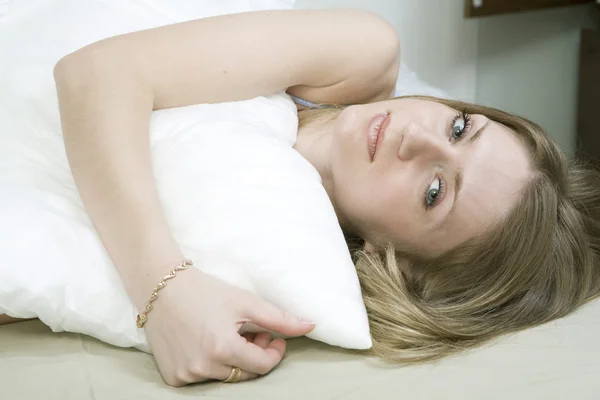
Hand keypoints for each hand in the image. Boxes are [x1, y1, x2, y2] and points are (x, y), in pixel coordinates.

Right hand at [141, 268, 314, 385]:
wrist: (160, 287)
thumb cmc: (205, 291)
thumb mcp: (245, 302)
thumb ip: (279, 318)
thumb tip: (311, 326)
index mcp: (223, 349)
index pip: (263, 366)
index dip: (274, 352)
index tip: (274, 337)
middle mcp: (203, 367)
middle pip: (244, 374)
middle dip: (255, 355)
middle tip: (254, 333)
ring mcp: (185, 375)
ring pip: (224, 377)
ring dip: (234, 360)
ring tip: (231, 334)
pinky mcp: (172, 377)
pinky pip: (201, 377)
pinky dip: (210, 364)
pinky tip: (207, 342)